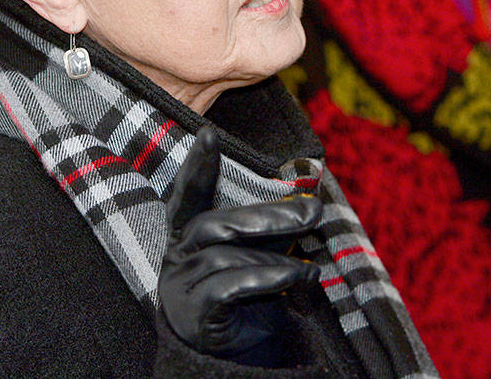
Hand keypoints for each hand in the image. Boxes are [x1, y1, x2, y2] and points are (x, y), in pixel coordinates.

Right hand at [159, 126, 322, 364]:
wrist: (234, 356)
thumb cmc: (246, 297)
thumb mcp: (257, 255)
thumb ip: (268, 230)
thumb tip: (308, 202)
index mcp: (187, 236)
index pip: (187, 196)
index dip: (196, 166)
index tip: (208, 133)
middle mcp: (178, 256)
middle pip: (218, 223)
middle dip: (269, 215)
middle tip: (312, 211)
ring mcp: (181, 285)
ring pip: (225, 253)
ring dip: (275, 253)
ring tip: (309, 263)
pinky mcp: (195, 314)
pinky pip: (229, 286)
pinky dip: (267, 278)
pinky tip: (295, 276)